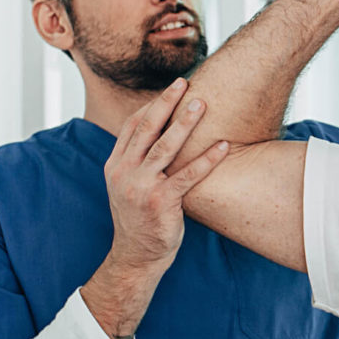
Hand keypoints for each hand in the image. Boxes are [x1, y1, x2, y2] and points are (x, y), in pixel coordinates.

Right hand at [84, 78, 229, 338]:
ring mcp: (140, 186)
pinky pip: (188, 175)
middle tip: (185, 82)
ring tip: (203, 104)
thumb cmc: (140, 218)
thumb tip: (159, 133)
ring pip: (166, 147)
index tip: (171, 89)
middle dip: (167, 103)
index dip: (152, 105)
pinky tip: (223, 146)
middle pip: (147, 128)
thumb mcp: (129, 186)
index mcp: (115, 165)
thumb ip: (137, 161)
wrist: (137, 256)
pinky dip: (207, 159)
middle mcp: (124, 172)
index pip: (132, 126)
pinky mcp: (160, 201)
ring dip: (186, 123)